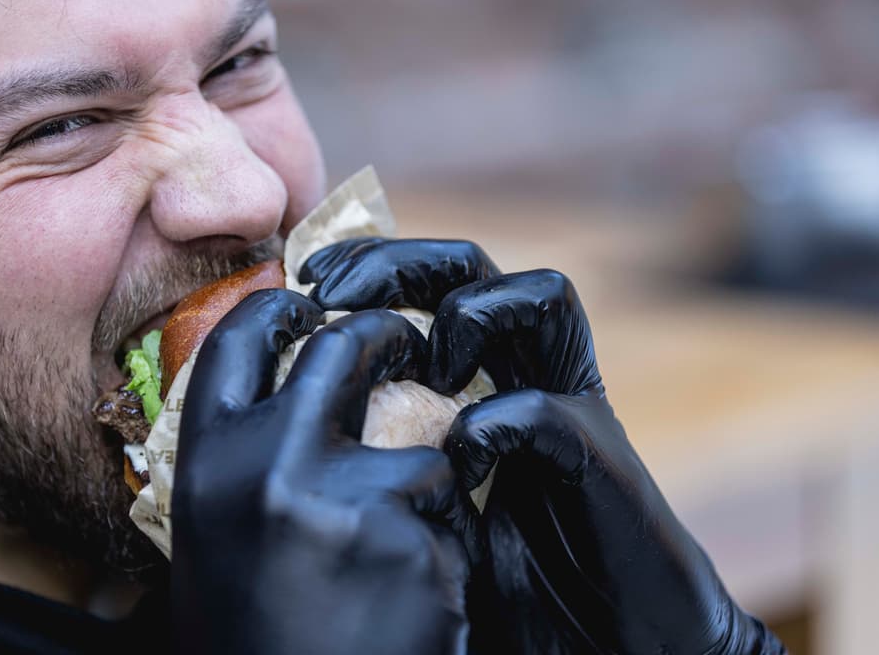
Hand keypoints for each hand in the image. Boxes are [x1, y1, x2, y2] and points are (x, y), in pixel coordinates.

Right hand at [171, 288, 470, 654]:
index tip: (311, 303)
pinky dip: (441, 551)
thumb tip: (279, 391)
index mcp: (206, 463)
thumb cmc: (251, 640)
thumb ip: (243, 465)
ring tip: (396, 556)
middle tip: (411, 349)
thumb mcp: (216, 543)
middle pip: (346, 346)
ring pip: (422, 444)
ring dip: (425, 489)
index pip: (237, 340)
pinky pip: (449, 517)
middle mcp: (268, 464)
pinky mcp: (413, 542)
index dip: (278, 308)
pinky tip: (410, 604)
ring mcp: (344, 499)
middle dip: (390, 338)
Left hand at [302, 239, 784, 654]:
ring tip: (425, 370)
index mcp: (485, 368)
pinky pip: (549, 411)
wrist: (599, 636)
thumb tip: (279, 411)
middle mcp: (530, 368)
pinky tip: (456, 465)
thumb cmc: (495, 562)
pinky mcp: (598, 464)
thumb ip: (377, 436)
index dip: (369, 260)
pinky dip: (494, 425)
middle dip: (400, 262)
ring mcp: (571, 406)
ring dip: (472, 315)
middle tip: (335, 294)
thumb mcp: (418, 484)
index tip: (308, 279)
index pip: (431, 274)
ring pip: (542, 297)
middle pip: (475, 264)